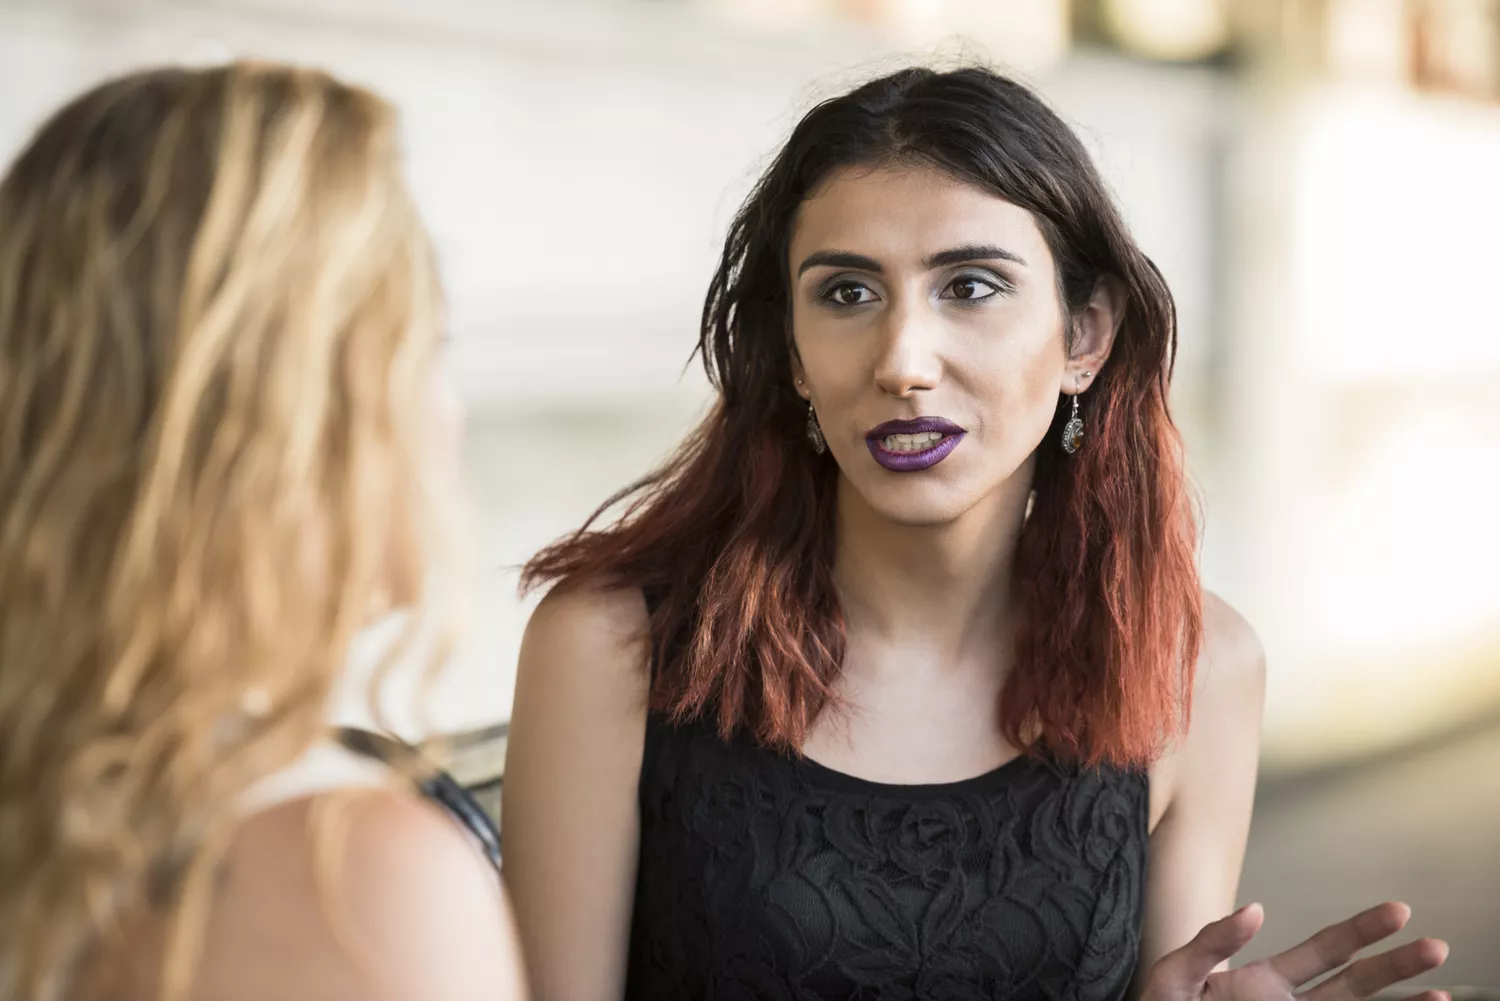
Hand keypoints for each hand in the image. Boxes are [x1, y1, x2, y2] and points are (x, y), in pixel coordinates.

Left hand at [1143, 902, 1448, 1000]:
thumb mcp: (1175, 972)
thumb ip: (1211, 942)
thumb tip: (1256, 910)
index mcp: (1265, 981)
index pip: (1324, 949)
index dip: (1361, 929)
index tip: (1400, 911)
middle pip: (1356, 984)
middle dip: (1396, 966)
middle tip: (1437, 947)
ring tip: (1440, 996)